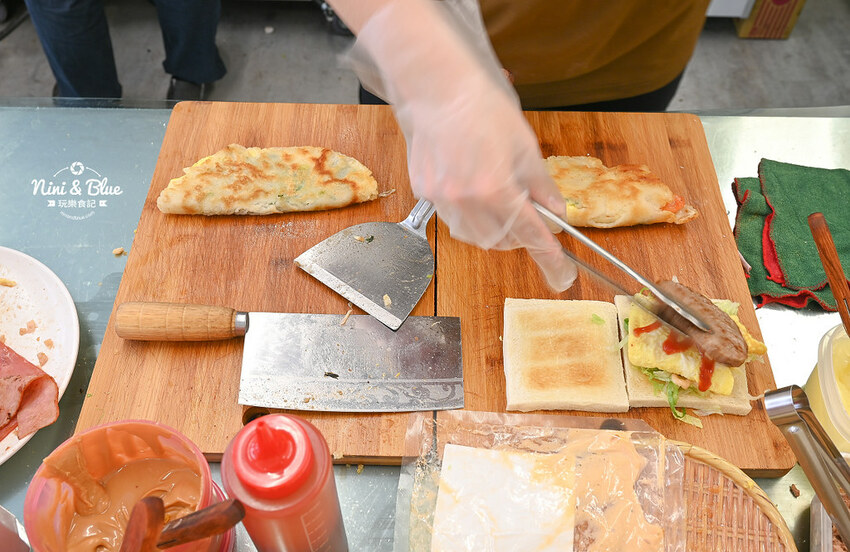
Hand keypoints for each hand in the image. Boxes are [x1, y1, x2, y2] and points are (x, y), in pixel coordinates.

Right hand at [346, 0, 576, 289]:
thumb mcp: (525, 146)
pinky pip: (452, 218)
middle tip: (527, 215)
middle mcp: (466, 201)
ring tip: (496, 197)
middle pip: (500, 241)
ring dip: (493, 228)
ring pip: (474, 235)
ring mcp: (441, 199)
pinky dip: (469, 213)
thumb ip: (541, 186)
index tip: (562, 277)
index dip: (550, 258)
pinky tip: (471, 187)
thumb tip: (556, 212)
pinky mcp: (424, 192)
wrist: (437, 89)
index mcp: (496, 189)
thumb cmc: (483, 109)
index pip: (530, 235)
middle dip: (519, 236)